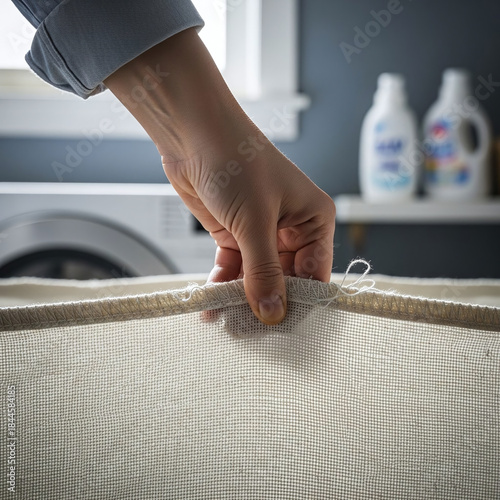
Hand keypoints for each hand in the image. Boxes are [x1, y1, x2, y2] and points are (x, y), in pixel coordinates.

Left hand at [162, 128, 334, 324]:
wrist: (192, 132)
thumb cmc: (235, 159)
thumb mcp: (255, 221)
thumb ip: (264, 271)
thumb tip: (273, 312)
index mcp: (313, 220)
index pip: (314, 274)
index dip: (299, 303)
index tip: (280, 328)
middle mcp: (291, 229)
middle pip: (284, 281)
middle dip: (265, 304)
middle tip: (247, 331)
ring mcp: (261, 233)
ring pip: (256, 278)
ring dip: (240, 299)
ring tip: (225, 323)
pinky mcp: (235, 234)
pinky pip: (233, 269)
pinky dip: (222, 285)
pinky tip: (210, 304)